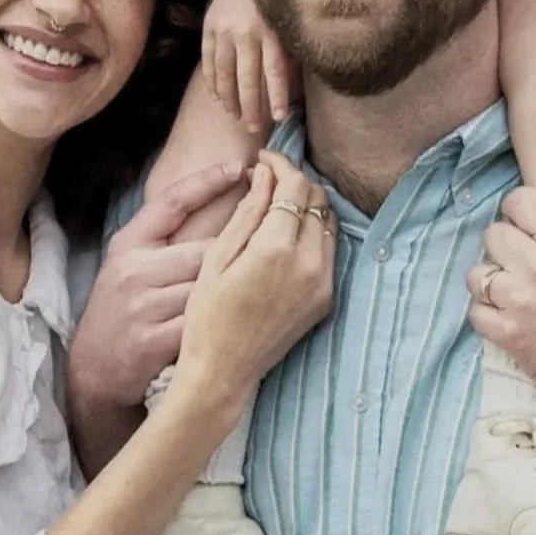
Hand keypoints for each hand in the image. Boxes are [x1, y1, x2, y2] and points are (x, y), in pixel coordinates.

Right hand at [68, 161, 246, 410]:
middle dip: (235, 257)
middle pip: (205, 250)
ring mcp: (142, 306)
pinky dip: (220, 326)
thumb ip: (165, 234)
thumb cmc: (123, 306)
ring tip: (247, 296)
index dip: (207, 181)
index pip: (172, 201)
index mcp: (129, 243)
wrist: (92, 370)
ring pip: (210, 288)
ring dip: (231, 294)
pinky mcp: (153, 343)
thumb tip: (216, 197)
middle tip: (259, 258)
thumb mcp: (131, 260)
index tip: (239, 166)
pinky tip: (230, 326)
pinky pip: (204, 325)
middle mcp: (133, 269)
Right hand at [173, 151, 334, 412]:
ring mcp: (323, 283)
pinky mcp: (325, 299)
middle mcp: (310, 263)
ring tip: (276, 204)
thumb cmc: (207, 315)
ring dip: (307, 204)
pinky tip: (287, 233)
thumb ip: (248, 211)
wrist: (222, 374)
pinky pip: (328, 248)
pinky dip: (313, 231)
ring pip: (328, 221)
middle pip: (317, 198)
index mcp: (278, 248)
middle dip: (295, 181)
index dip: (280, 164)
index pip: (295, 185)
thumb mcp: (217, 257)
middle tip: (268, 179)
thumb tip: (265, 173)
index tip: (262, 160)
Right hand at [202, 0, 296, 132]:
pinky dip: (212, 83)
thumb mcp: (285, 21)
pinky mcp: (209, 28)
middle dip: (250, 107)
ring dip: (229, 99)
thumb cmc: (272, 1)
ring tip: (234, 116)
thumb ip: (286, 49)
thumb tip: (292, 85)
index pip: (274, 71)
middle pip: (247, 79)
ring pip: (225, 74)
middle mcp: (246, 32)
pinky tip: (217, 98)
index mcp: (271, 31)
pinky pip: (208, 62)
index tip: (278, 117)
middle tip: (253, 128)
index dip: (276, 96)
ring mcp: (224, 31)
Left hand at [466, 190, 535, 421]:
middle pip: (493, 234)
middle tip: (518, 257)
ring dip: (491, 279)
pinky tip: (504, 315)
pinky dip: (486, 313)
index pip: (518, 201)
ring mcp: (520, 301)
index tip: (527, 222)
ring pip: (478, 274)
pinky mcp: (511, 335)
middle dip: (505, 243)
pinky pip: (476, 313)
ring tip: (509, 287)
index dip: (520, 208)